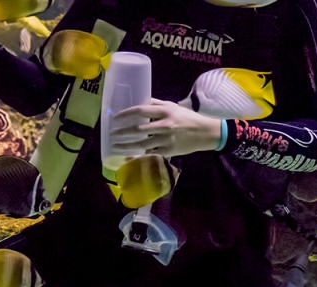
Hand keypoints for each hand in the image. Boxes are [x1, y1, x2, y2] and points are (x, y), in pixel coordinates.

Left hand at [109, 100, 224, 156]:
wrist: (205, 133)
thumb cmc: (187, 118)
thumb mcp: (173, 106)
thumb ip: (156, 104)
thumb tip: (140, 98)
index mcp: (164, 112)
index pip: (141, 110)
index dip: (126, 114)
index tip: (115, 118)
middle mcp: (164, 125)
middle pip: (138, 129)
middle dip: (122, 132)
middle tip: (111, 134)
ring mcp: (166, 140)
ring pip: (141, 144)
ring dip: (126, 146)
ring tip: (115, 146)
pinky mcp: (168, 151)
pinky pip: (150, 153)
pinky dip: (137, 156)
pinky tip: (127, 157)